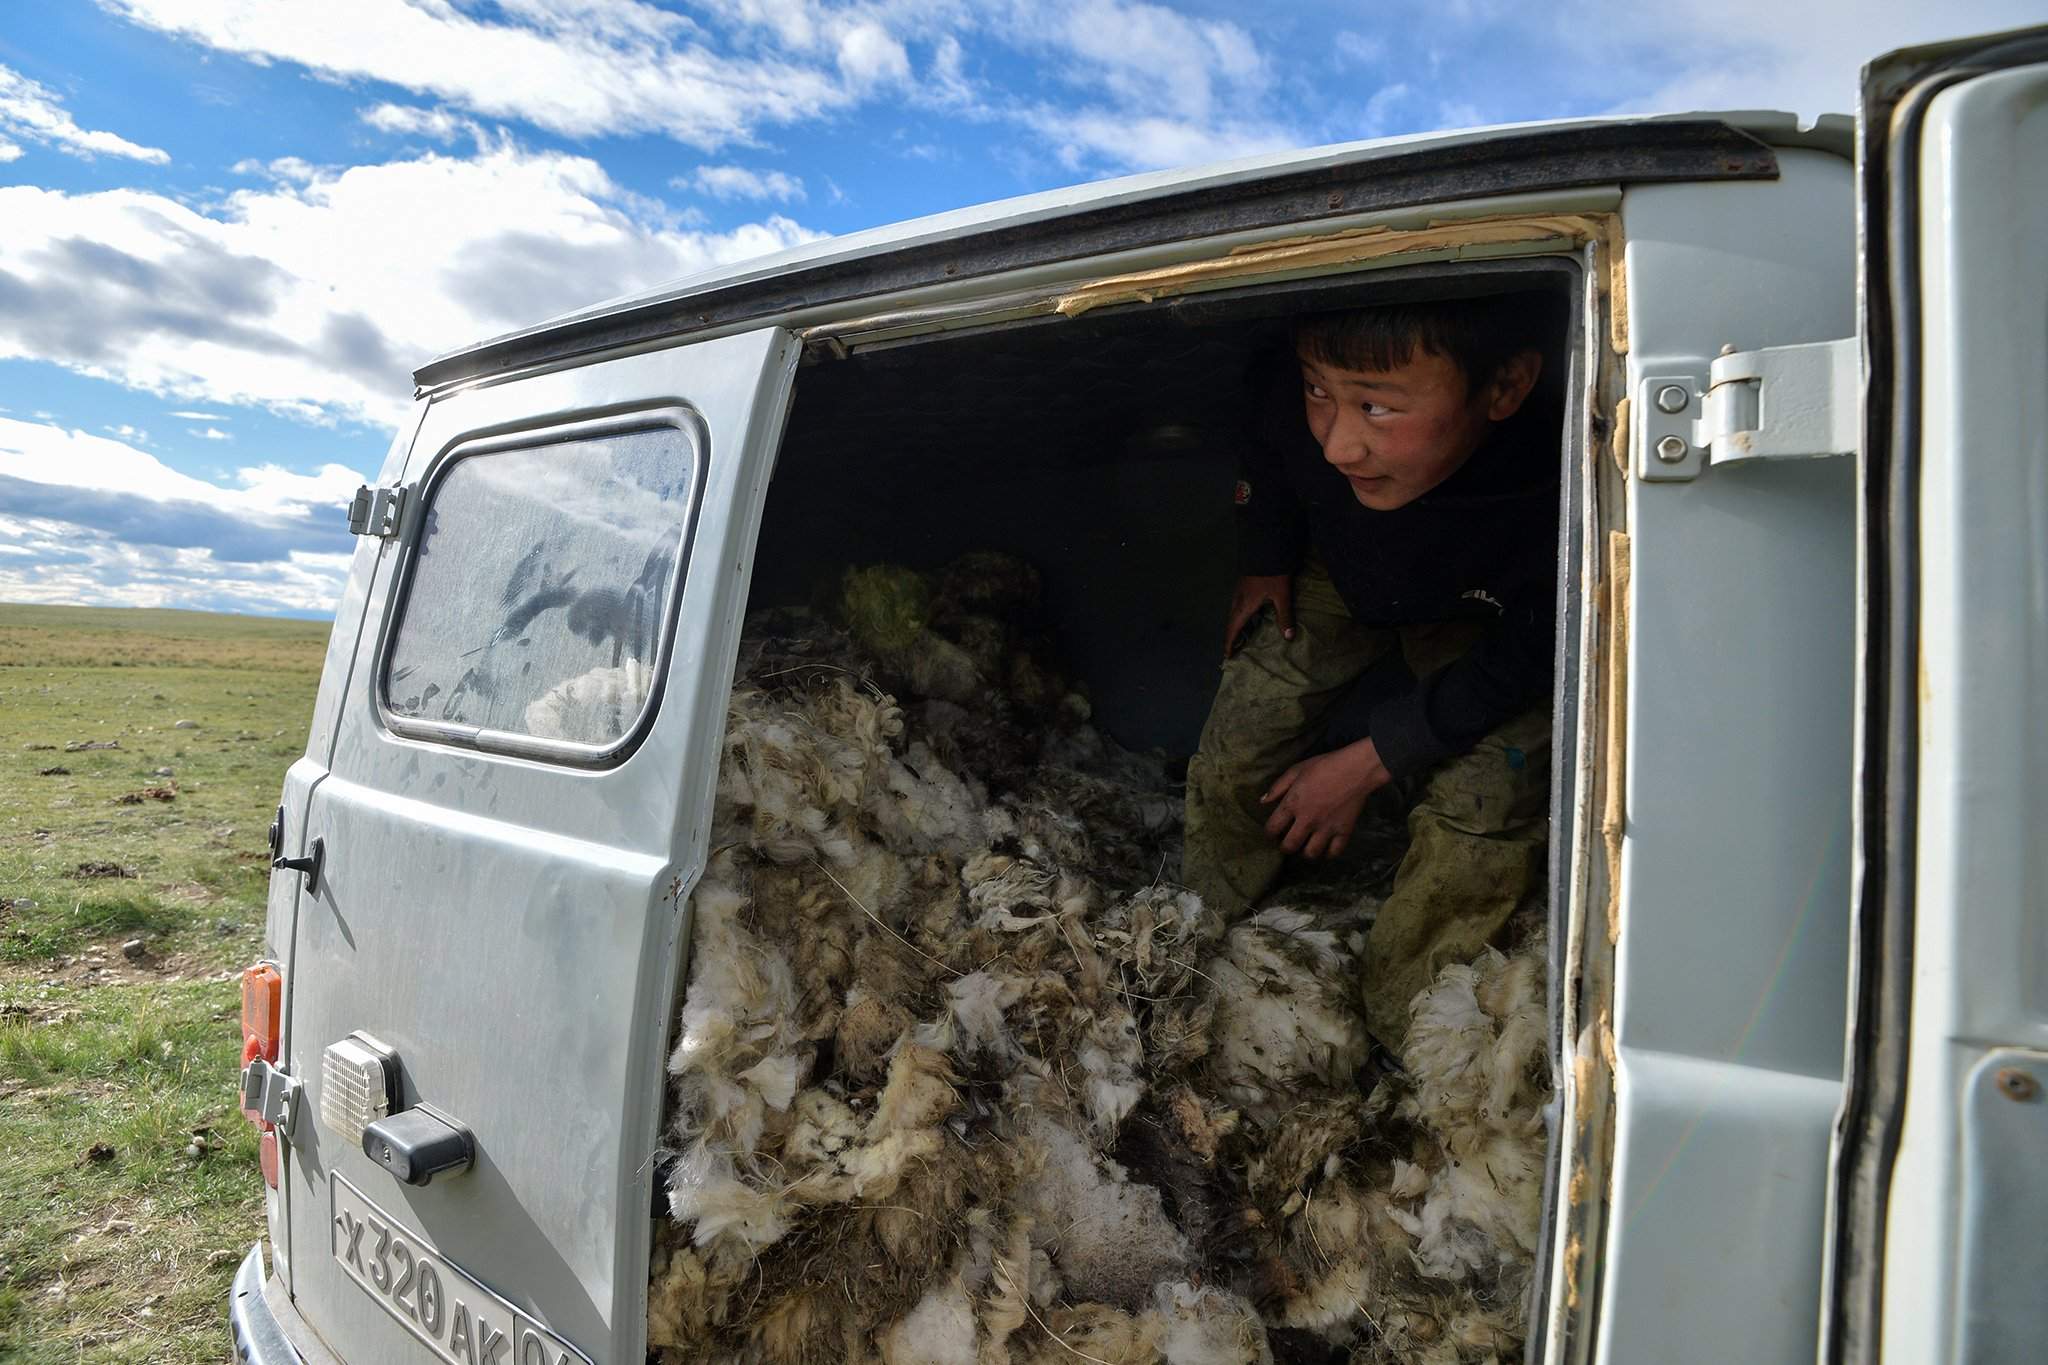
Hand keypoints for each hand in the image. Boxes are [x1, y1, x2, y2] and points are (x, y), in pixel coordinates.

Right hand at [1223, 574, 1294, 658]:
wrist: (1266, 547)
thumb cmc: (1272, 573)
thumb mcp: (1281, 596)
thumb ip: (1284, 616)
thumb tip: (1288, 637)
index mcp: (1244, 606)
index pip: (1232, 630)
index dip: (1229, 644)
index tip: (1228, 656)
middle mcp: (1238, 600)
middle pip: (1231, 623)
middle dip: (1233, 637)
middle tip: (1237, 650)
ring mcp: (1239, 592)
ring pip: (1235, 614)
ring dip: (1238, 626)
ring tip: (1245, 636)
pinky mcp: (1244, 585)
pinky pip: (1239, 605)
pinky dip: (1243, 616)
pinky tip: (1253, 616)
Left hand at [1261, 740, 1389, 858]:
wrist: (1355, 769)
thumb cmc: (1324, 766)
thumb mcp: (1296, 770)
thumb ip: (1278, 787)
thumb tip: (1263, 802)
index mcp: (1293, 804)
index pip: (1273, 828)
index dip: (1269, 833)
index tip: (1272, 833)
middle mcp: (1307, 820)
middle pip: (1289, 846)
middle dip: (1285, 847)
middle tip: (1288, 842)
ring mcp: (1326, 828)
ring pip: (1311, 853)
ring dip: (1306, 852)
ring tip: (1306, 846)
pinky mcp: (1344, 832)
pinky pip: (1334, 852)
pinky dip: (1329, 854)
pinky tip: (1326, 848)